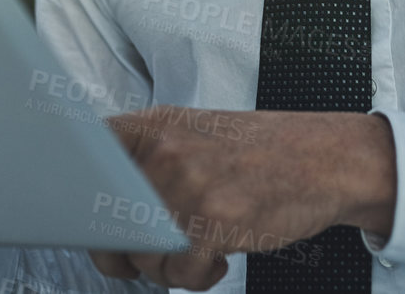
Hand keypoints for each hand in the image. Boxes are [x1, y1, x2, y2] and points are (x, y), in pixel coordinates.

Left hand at [89, 106, 396, 289]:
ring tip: (201, 248)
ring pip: (144, 257)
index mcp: (155, 125)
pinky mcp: (215, 223)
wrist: (326, 159)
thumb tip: (95, 221)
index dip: (78, 197)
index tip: (93, 217)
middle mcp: (165, 151)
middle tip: (151, 253)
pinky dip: (198, 278)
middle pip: (108, 224)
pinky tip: (220, 259)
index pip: (86, 160)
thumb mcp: (197, 136)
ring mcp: (189, 186)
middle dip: (127, 253)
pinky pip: (180, 275)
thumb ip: (147, 164)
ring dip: (168, 268)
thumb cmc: (260, 156)